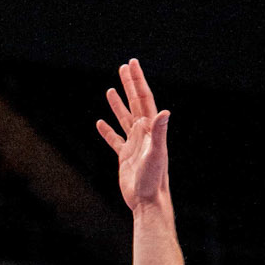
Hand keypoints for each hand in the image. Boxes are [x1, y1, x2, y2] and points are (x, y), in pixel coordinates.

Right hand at [97, 59, 170, 212]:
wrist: (147, 200)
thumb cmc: (154, 178)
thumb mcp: (156, 153)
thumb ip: (159, 132)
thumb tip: (164, 112)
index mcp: (150, 128)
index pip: (143, 98)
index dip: (137, 80)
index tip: (131, 64)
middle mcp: (143, 132)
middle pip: (135, 103)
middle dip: (129, 84)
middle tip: (123, 67)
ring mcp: (133, 144)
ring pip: (124, 119)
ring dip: (118, 104)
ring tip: (111, 90)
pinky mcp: (125, 156)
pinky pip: (115, 140)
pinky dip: (107, 131)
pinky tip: (100, 123)